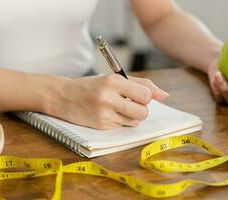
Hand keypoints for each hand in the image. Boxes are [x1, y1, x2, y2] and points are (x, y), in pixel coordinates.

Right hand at [45, 74, 168, 129]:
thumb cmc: (92, 86)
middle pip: (143, 111)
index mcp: (113, 81)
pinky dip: (120, 122)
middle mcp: (108, 97)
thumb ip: (141, 84)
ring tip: (119, 109)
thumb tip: (164, 95)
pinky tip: (108, 114)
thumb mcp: (114, 78)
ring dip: (132, 116)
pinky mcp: (101, 126)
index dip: (146, 96)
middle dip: (141, 109)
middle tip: (131, 104)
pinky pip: (123, 127)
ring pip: (135, 121)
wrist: (63, 96)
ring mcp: (103, 113)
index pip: (145, 94)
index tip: (137, 95)